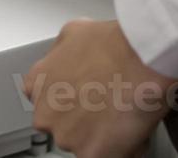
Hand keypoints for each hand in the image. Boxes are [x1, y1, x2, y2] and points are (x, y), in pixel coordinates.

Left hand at [22, 20, 177, 157]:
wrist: (140, 61)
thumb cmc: (113, 44)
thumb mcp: (74, 31)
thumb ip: (61, 51)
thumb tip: (67, 56)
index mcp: (37, 83)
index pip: (43, 101)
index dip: (67, 101)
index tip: (81, 100)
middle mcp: (45, 113)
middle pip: (60, 125)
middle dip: (81, 120)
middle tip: (106, 106)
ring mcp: (66, 136)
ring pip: (82, 143)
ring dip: (101, 135)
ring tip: (122, 115)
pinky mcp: (91, 154)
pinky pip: (105, 157)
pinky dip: (120, 150)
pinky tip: (131, 132)